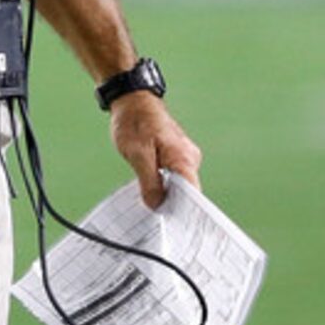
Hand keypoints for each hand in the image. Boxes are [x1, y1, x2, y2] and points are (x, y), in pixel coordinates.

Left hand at [109, 93, 201, 208]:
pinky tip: (151, 192)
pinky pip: (173, 177)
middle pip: (186, 192)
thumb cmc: (134, 122)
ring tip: (152, 207)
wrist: (131, 99)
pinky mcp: (175, 155)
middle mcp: (189, 158)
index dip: (184, 212)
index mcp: (184, 158)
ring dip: (166, 195)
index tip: (173, 226)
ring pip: (178, 185)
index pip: (193, 194)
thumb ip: (149, 182)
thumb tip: (158, 205)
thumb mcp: (137, 155)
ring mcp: (184, 156)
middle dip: (172, 206)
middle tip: (156, 218)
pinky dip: (163, 185)